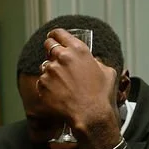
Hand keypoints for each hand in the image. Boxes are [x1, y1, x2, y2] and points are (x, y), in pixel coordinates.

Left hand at [38, 29, 121, 148]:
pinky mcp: (42, 85)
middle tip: (53, 55)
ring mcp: (50, 71)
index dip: (55, 34)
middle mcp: (62, 57)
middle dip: (49, 49)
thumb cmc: (101, 94)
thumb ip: (95, 62)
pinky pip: (41, 82)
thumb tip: (92, 62)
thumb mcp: (106, 71)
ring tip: (62, 83)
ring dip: (50, 71)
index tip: (52, 36)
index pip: (60, 34)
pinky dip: (47, 86)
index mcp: (78, 50)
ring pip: (45, 66)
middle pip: (48, 45)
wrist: (90, 114)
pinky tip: (58, 93)